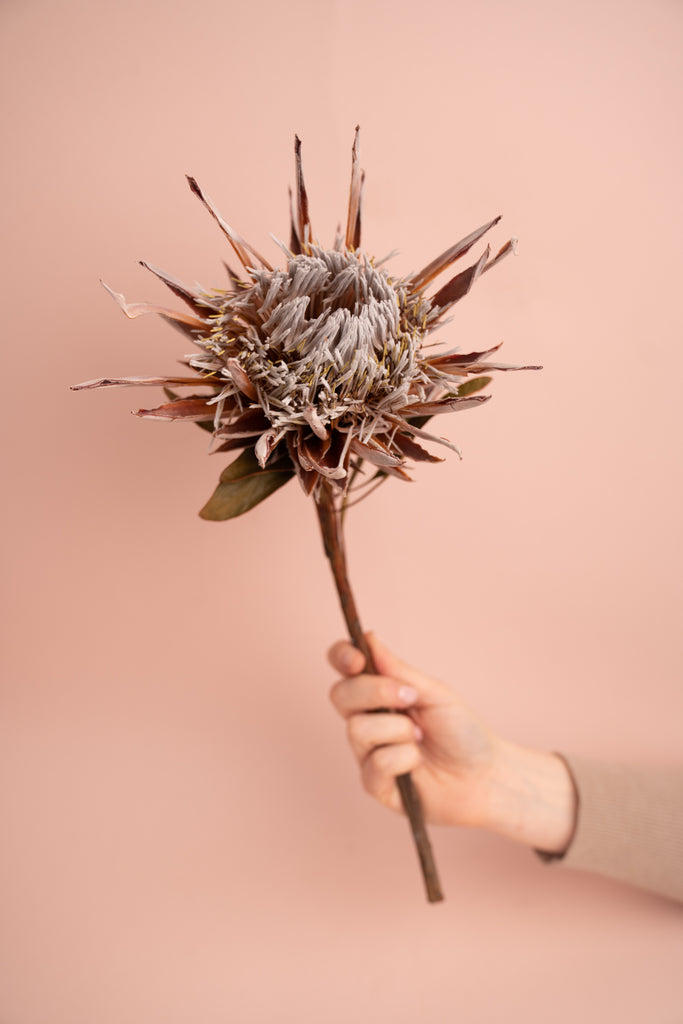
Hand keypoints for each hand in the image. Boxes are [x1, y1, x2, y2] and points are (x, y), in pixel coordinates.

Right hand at [328, 633, 576, 854]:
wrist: (486, 776)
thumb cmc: (462, 732)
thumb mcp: (435, 694)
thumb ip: (399, 671)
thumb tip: (369, 639)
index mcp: (379, 692)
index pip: (343, 667)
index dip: (341, 657)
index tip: (357, 660)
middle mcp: (367, 719)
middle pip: (340, 695)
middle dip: (374, 691)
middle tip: (410, 697)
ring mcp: (367, 752)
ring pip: (357, 729)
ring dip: (398, 730)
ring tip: (421, 737)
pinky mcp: (375, 784)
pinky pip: (376, 763)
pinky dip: (404, 759)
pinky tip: (419, 764)